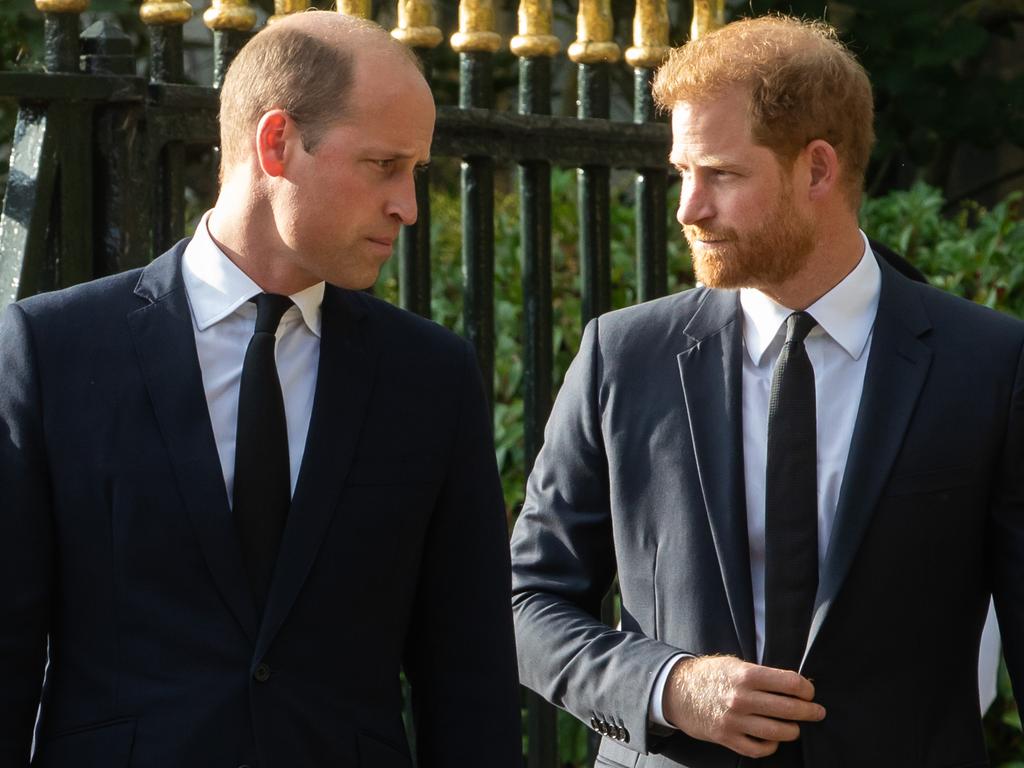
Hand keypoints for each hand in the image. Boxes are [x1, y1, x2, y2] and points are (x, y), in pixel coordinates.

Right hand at [662, 655, 825, 757]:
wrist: (677, 691)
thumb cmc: (710, 675)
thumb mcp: (734, 664)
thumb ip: (762, 674)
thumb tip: (794, 685)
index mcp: (745, 675)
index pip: (789, 682)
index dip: (806, 689)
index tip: (809, 692)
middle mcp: (741, 698)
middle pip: (788, 708)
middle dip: (809, 711)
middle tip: (817, 712)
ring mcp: (734, 721)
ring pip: (777, 732)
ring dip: (793, 730)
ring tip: (796, 727)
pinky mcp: (727, 738)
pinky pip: (758, 749)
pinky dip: (771, 746)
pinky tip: (774, 739)